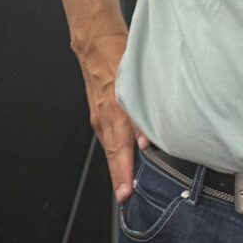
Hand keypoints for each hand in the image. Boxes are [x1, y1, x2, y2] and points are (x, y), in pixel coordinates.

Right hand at [78, 41, 148, 198]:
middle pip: (112, 156)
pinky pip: (109, 137)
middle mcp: (104, 120)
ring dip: (118, 166)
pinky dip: (116, 150)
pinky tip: (124, 154)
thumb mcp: (136, 85)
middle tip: (125, 198)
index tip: (125, 194)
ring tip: (125, 184)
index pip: (119, 153)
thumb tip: (147, 144)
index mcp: (113, 115)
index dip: (123, 176)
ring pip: (110, 147)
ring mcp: (100, 118)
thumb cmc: (116, 58)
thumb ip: (142, 118)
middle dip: (119, 178)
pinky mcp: (100, 113)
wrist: (95, 44)